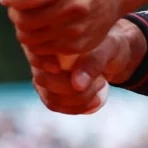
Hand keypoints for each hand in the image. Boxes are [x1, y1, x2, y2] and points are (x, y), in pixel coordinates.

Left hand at [1, 0, 123, 63]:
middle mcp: (76, 5)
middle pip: (25, 20)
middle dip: (16, 14)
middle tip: (20, 8)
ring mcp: (78, 28)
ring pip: (30, 38)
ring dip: (24, 29)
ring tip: (30, 18)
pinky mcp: (79, 45)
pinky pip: (42, 49)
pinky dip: (36, 41)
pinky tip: (42, 29)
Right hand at [25, 20, 144, 114]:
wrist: (112, 55)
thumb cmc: (108, 45)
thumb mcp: (106, 50)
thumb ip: (93, 64)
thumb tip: (77, 85)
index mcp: (47, 40)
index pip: (36, 54)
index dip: (44, 64)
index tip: (60, 69)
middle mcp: (40, 58)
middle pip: (42, 80)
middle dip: (71, 89)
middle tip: (99, 82)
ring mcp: (44, 76)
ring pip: (50, 98)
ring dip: (77, 100)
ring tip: (100, 86)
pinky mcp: (50, 91)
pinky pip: (56, 105)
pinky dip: (77, 108)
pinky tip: (96, 100)